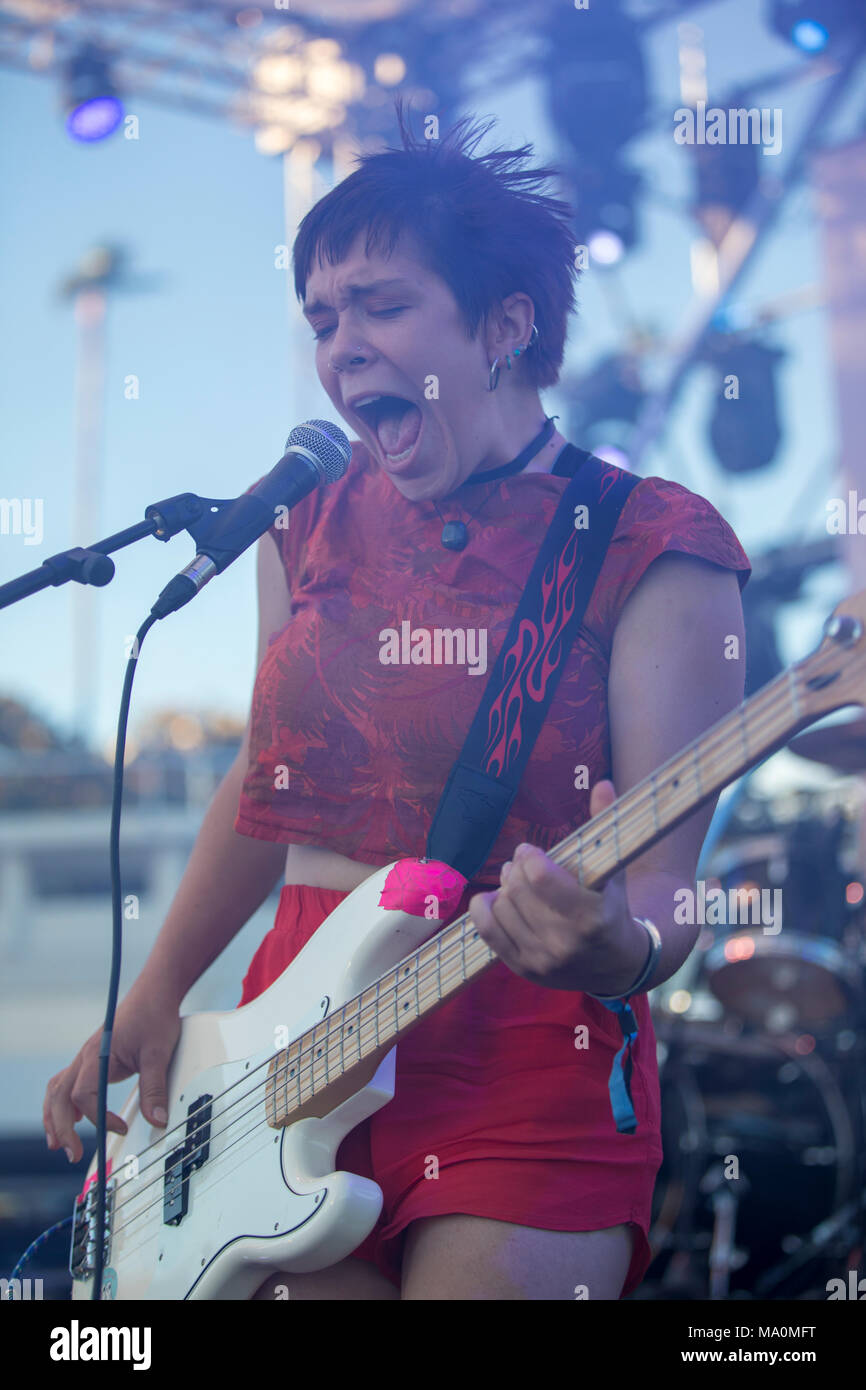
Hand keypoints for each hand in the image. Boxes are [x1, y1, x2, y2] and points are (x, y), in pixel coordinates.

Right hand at [43, 983, 180, 1163]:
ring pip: (57, 1090)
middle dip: (61, 1127)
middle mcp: (85, 1056)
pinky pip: (67, 1083)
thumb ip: (155, 1088)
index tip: (121, 1128)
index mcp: (97, 1055)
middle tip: (72, 1153)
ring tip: (58, 1143)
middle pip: (59, 1096)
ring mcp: (86, 1057)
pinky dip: (63, 1103)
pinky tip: (72, 1118)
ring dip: (54, 1117)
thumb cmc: (154, 1016)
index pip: (83, 1095)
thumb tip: (156, 1120)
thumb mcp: (159, 1054)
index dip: (99, 1118)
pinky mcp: (92, 1059)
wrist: (154, 993)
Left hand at [468, 779, 647, 993]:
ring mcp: (542, 960)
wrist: (617, 964)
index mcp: (590, 917)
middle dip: (517, 869)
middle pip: (517, 889)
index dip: (529, 856)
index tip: (532, 851)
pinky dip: (484, 909)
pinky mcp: (523, 969)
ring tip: (516, 882)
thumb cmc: (612, 906)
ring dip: (504, 888)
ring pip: (501, 907)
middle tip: (523, 864)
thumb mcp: (615, 868)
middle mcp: (565, 943)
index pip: (539, 877)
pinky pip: (486, 931)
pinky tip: (496, 899)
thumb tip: (603, 783)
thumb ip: (606, 824)